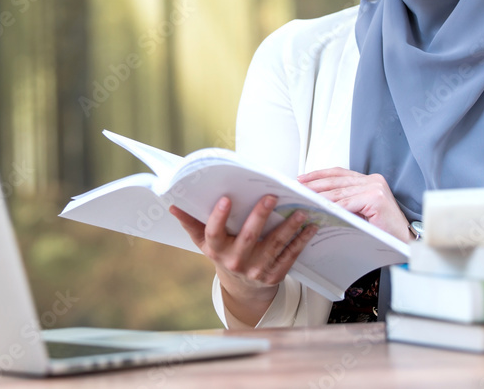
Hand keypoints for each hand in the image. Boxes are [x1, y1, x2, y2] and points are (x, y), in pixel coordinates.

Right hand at [169, 195, 317, 326]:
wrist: (242, 287)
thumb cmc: (224, 253)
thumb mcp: (205, 242)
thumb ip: (191, 223)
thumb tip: (173, 204)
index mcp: (216, 249)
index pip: (214, 233)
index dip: (218, 217)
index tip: (225, 199)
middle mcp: (235, 261)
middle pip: (248, 237)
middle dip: (260, 216)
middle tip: (271, 196)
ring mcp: (256, 270)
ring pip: (273, 246)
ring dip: (288, 228)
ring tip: (299, 211)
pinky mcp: (274, 275)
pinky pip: (289, 257)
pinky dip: (301, 242)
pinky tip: (310, 228)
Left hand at [297, 168, 411, 241]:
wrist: (405, 242)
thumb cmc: (384, 229)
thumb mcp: (361, 211)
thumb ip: (346, 202)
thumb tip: (319, 200)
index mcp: (370, 180)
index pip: (339, 173)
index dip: (319, 174)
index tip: (302, 178)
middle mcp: (373, 180)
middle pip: (337, 181)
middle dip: (314, 184)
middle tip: (298, 188)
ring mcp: (375, 188)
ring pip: (340, 192)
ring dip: (319, 196)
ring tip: (304, 198)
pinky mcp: (376, 198)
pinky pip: (347, 203)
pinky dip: (332, 206)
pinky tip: (320, 208)